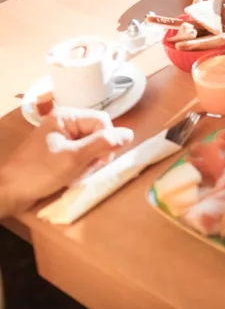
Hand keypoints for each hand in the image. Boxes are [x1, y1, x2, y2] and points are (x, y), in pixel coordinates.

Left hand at [0, 108, 132, 215]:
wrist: (8, 192)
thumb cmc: (39, 172)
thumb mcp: (74, 158)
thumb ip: (103, 144)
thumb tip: (129, 134)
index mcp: (67, 117)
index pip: (102, 121)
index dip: (107, 140)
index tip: (102, 160)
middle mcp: (64, 123)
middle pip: (96, 133)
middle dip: (97, 153)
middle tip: (87, 170)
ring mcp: (59, 138)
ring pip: (89, 146)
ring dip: (88, 162)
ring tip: (77, 175)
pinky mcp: (56, 152)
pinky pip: (78, 155)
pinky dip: (79, 167)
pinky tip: (71, 177)